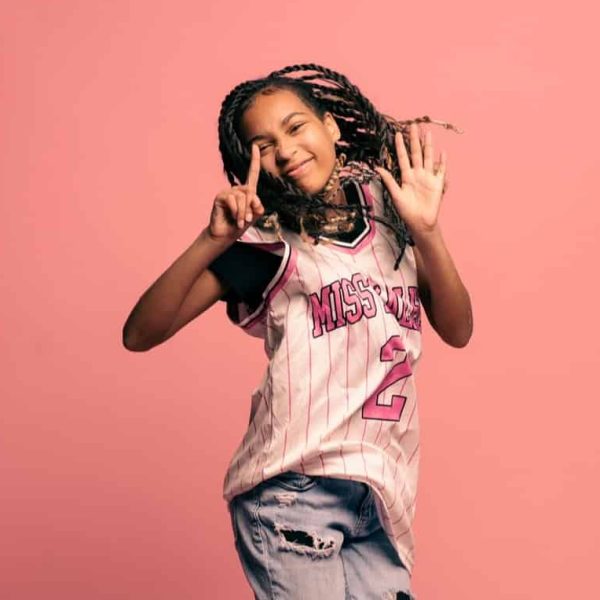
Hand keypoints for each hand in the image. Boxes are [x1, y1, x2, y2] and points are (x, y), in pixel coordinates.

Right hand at [208, 143, 264, 241]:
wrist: (226, 235)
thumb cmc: (240, 225)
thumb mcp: (255, 216)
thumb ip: (258, 205)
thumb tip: (252, 196)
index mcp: (247, 192)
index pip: (252, 174)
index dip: (254, 160)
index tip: (255, 146)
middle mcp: (237, 189)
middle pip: (250, 193)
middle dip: (251, 209)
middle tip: (246, 221)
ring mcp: (228, 192)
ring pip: (242, 197)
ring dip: (243, 213)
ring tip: (239, 221)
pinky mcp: (220, 196)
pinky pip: (233, 200)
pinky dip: (236, 211)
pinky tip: (233, 218)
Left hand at [374, 123, 446, 237]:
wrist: (420, 222)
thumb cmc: (406, 211)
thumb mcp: (395, 195)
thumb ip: (388, 180)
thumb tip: (377, 168)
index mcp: (406, 177)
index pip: (403, 158)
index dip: (400, 146)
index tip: (397, 133)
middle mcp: (417, 174)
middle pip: (416, 153)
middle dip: (414, 140)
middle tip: (414, 125)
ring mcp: (428, 178)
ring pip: (428, 158)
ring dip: (428, 146)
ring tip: (427, 133)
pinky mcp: (438, 184)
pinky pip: (441, 170)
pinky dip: (442, 162)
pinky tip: (442, 152)